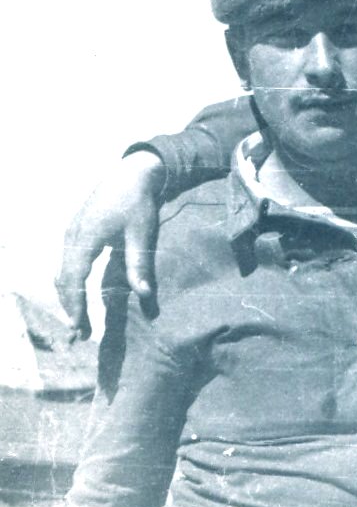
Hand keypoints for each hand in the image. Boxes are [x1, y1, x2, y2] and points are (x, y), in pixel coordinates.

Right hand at [55, 151, 165, 337]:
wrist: (133, 172)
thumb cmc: (139, 202)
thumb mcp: (142, 232)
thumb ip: (139, 263)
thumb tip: (144, 295)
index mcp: (84, 237)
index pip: (74, 279)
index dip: (75, 305)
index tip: (79, 327)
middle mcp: (72, 236)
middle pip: (64, 278)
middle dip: (70, 306)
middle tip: (79, 333)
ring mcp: (71, 232)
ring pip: (63, 271)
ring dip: (69, 295)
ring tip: (79, 320)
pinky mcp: (77, 231)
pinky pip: (67, 261)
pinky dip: (71, 281)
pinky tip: (79, 294)